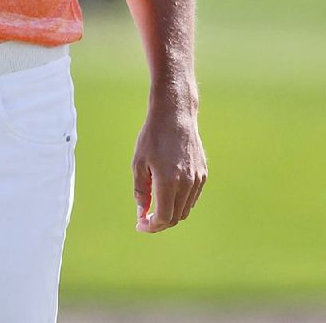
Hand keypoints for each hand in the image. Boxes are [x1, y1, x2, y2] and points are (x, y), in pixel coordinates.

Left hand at [133, 100, 206, 232]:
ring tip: (155, 206)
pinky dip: (181, 202)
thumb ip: (141, 191)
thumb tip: (142, 213)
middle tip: (146, 219)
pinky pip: (192, 197)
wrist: (175, 115)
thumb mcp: (139, 162)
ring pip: (185, 209)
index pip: (164, 217)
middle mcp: (187, 184)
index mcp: (169, 182)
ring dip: (171, 213)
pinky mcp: (203, 173)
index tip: (140, 224)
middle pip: (176, 217)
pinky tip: (169, 193)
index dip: (151, 226)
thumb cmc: (153, 137)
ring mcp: (198, 179)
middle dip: (160, 223)